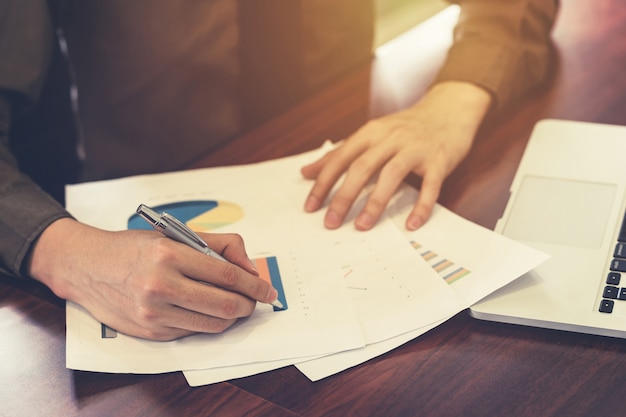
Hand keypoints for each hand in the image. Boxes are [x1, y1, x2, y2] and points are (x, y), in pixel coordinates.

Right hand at [27, 218, 278, 340]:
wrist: (87, 266)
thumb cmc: (135, 247)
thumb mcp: (176, 234)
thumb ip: (219, 246)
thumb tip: (250, 268)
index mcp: (169, 254)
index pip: (226, 275)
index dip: (254, 285)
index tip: (268, 290)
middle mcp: (160, 285)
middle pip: (225, 305)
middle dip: (248, 305)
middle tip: (255, 300)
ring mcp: (153, 313)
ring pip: (212, 324)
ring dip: (232, 317)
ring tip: (234, 305)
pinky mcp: (150, 331)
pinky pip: (193, 332)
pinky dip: (207, 323)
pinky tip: (206, 310)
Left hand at [302, 81, 491, 230]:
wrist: (450, 109)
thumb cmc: (405, 127)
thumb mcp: (371, 134)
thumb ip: (340, 153)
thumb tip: (306, 172)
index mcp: (371, 132)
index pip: (340, 158)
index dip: (323, 183)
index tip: (311, 207)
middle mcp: (391, 138)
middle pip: (362, 168)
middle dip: (343, 197)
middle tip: (331, 222)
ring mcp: (416, 149)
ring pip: (392, 175)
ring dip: (375, 202)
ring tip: (362, 226)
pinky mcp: (439, 160)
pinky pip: (430, 186)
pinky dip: (421, 206)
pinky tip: (411, 225)